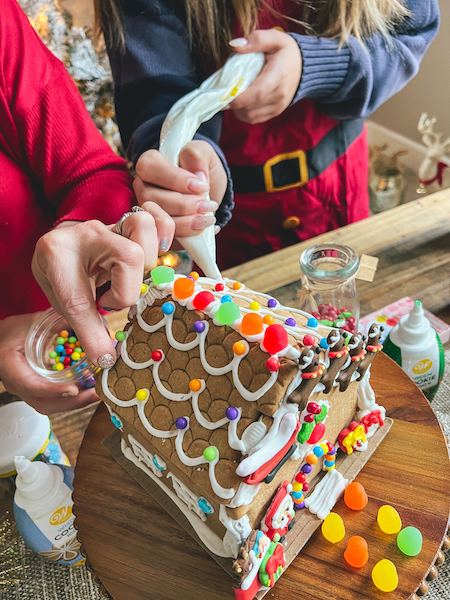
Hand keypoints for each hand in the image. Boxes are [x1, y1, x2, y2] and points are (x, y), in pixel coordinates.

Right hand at [0, 313, 96, 413]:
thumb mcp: (30, 323)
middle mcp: (17, 384)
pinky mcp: (37, 392)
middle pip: (44, 403)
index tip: (74, 389)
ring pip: (50, 405)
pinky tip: (89, 390)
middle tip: (95, 393)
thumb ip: (54, 324)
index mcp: (10, 366)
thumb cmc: (13, 331)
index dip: (54, 390)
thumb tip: (82, 325)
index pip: (32, 385)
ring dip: (75, 402)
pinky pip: (54, 401)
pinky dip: (73, 399)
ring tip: (96, 393)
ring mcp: (26, 391)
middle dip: (72, 402)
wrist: (2, 341)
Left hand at [32, 204, 173, 367]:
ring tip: (138, 273)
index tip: (105, 308)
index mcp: (61, 252)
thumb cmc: (62, 275)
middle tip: (114, 293)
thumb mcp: (65, 302)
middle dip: (132, 284)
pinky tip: (156, 252)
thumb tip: (108, 361)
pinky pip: (157, 217)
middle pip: (131, 253)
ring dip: (151, 255)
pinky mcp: (130, 225)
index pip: (92, 285)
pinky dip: (164, 234)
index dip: (116, 300)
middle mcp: (89, 233)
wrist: (59, 248)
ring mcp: (112, 224)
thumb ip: (87, 330)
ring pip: (145, 224)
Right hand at [133, 140, 226, 236]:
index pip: (150, 168)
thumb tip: (198, 176)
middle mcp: (143, 187)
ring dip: (186, 222)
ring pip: (158, 220)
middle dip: (184, 205)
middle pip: (152, 199)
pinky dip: (188, 235)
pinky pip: (167, 237)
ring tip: (209, 217)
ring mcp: (148, 211)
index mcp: (149, 164)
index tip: (202, 186)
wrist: (209, 192)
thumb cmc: (201, 169)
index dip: (175, 179)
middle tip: (209, 205)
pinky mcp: (158, 230)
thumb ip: (197, 155)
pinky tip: (204, 228)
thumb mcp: (204, 153)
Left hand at [229, 29, 301, 123]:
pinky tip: (241, 102)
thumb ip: (256, 40)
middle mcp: (279, 96)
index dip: (238, 98)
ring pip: (249, 116)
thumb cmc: (287, 52)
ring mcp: (277, 107)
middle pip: (249, 107)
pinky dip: (243, 113)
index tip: (222, 95)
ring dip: (236, 109)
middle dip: (232, 103)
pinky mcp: (274, 113)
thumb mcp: (275, 38)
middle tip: (222, 93)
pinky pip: (253, 119)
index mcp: (278, 76)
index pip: (256, 93)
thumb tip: (235, 45)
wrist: (305, 67)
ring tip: (232, 96)